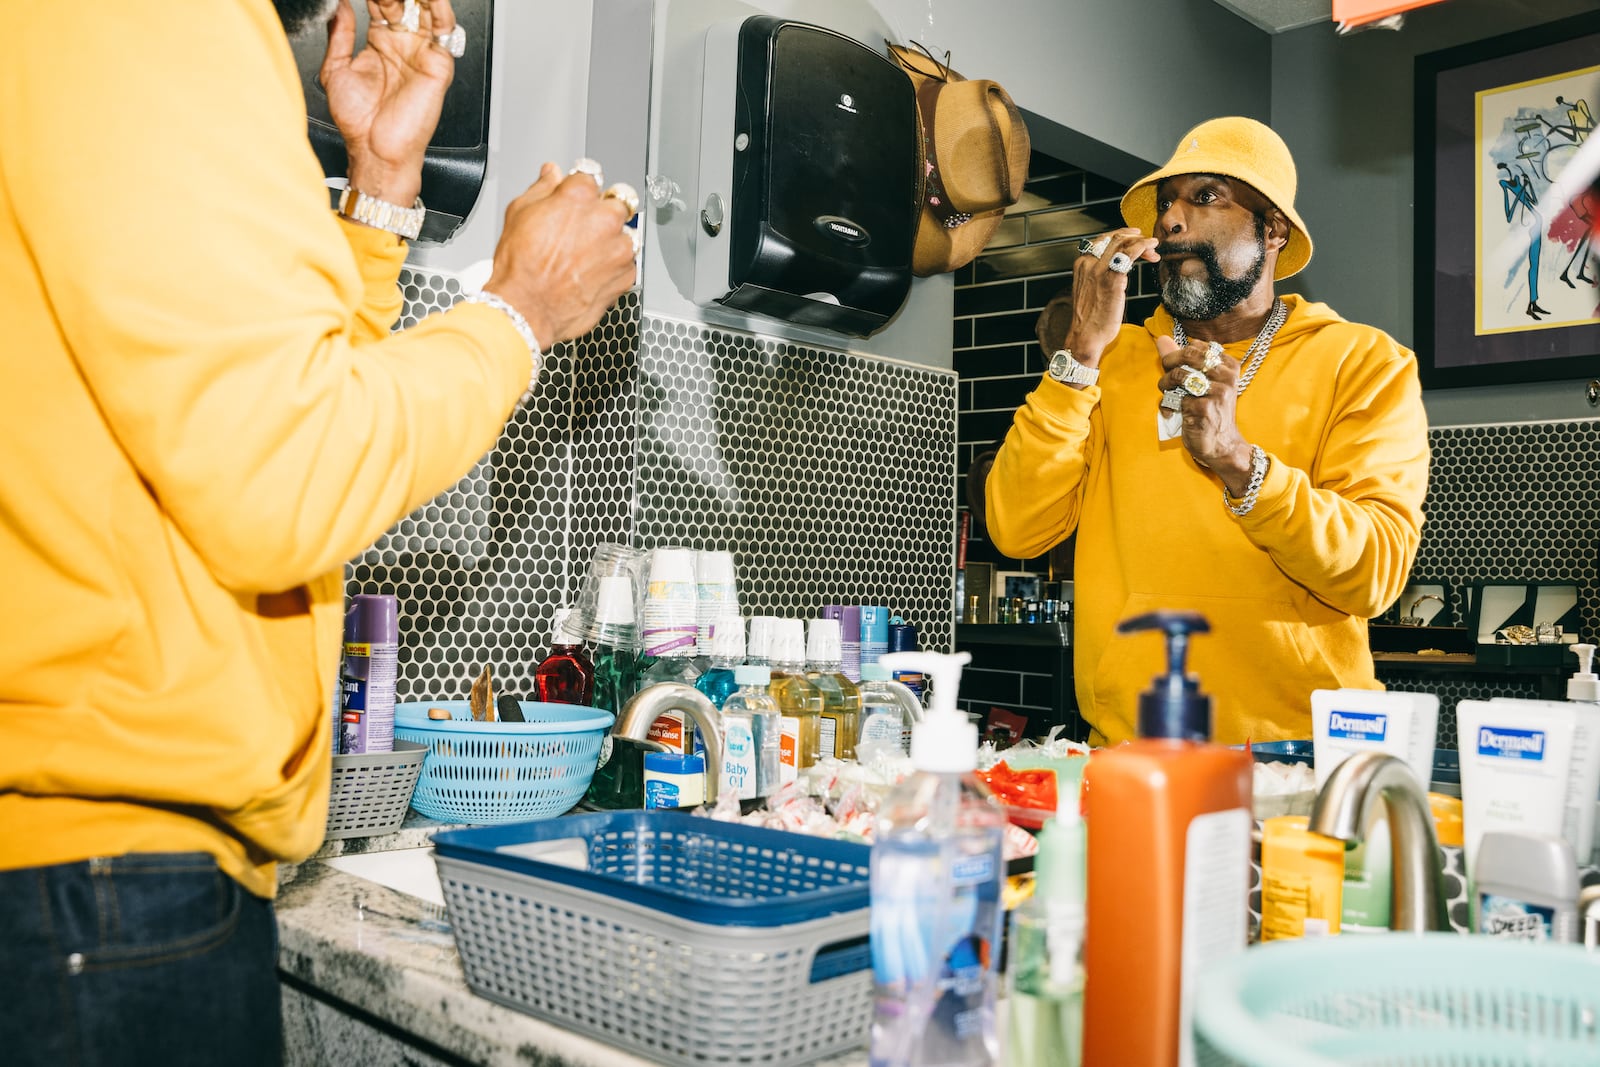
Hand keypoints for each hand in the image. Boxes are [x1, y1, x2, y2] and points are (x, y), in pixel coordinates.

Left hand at [320, 0, 457, 205]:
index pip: (381, 3)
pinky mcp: (438, 64)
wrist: (375, 149)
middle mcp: (403, 45)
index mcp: (380, 43)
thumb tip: (339, 5)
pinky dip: (441, 9)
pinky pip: (444, 31)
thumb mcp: (335, 69)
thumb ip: (339, 34)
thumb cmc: (358, 122)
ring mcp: (421, 52)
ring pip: (426, 10)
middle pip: (405, 2)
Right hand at [482, 164, 637, 345]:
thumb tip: (551, 174)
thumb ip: (542, 188)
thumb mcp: (519, 214)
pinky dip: (614, 267)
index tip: (577, 197)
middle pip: (617, 202)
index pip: (591, 176)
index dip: (580, 188)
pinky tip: (590, 273)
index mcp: (579, 196)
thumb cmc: (521, 268)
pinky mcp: (626, 275)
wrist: (527, 309)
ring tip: (584, 257)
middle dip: (602, 212)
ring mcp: (619, 248)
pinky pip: (627, 263)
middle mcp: (605, 219)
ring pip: (625, 234)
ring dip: (611, 241)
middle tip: (582, 230)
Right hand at [1043, 228, 1158, 364]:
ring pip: (1122, 242)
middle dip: (1134, 237)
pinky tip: (1152, 249)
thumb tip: (1118, 268)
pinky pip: (1130, 254)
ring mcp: (1099, 270)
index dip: (1121, 236)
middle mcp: (1088, 264)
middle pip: (1114, 237)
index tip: (1134, 238)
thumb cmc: (1090, 319)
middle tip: (1147, 244)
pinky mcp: (1112, 279)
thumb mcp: (1090, 290)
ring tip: (1152, 247)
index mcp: (1081, 265)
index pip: (1102, 240)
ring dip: (1141, 241)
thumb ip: (1100, 276)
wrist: (1085, 336)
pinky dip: (1143, 247)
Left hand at [1154, 335, 1254, 494]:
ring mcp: (1217, 392)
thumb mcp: (1200, 382)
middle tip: (1166, 379)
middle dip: (1169, 365)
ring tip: (1168, 395)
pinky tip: (1171, 413)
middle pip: (1187, 356)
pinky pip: (1176, 398)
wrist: (1221, 444)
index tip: (1173, 367)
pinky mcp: (1204, 408)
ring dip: (1166, 385)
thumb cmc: (1209, 410)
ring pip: (1180, 375)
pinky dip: (1167, 406)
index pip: (1195, 346)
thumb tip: (1161, 338)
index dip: (1177, 355)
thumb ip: (1181, 359)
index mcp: (1228, 365)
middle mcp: (1226, 376)